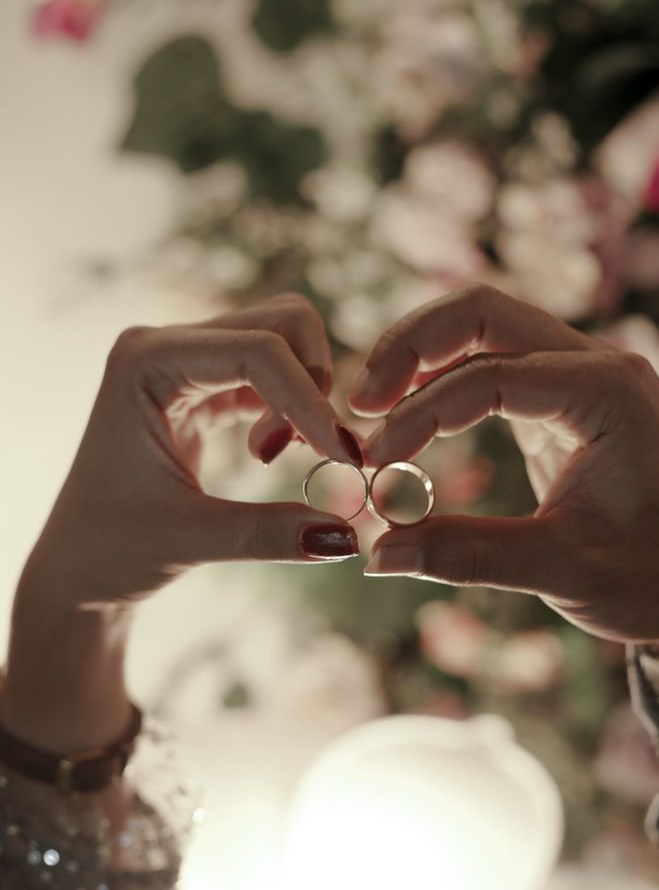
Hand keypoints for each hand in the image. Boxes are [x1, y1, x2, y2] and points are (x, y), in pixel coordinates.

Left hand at [4, 295, 362, 751]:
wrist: (78, 566)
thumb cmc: (110, 551)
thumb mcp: (187, 542)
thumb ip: (268, 534)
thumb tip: (348, 535)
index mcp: (144, 362)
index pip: (257, 350)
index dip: (310, 398)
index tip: (345, 457)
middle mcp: (165, 345)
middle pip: (281, 323)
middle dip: (313, 383)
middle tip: (310, 451)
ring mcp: (186, 360)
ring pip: (284, 341)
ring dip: (305, 396)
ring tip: (283, 454)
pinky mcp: (205, 384)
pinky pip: (272, 373)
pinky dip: (293, 407)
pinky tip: (274, 451)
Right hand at [350, 285, 658, 657]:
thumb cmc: (657, 578)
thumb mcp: (563, 570)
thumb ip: (467, 554)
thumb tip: (375, 555)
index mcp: (608, 392)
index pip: (489, 377)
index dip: (420, 415)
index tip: (374, 464)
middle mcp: (597, 365)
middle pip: (483, 313)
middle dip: (411, 347)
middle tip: (357, 400)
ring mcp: (582, 375)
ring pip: (484, 327)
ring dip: (422, 355)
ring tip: (370, 404)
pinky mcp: (564, 398)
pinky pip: (493, 363)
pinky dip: (444, 380)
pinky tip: (407, 414)